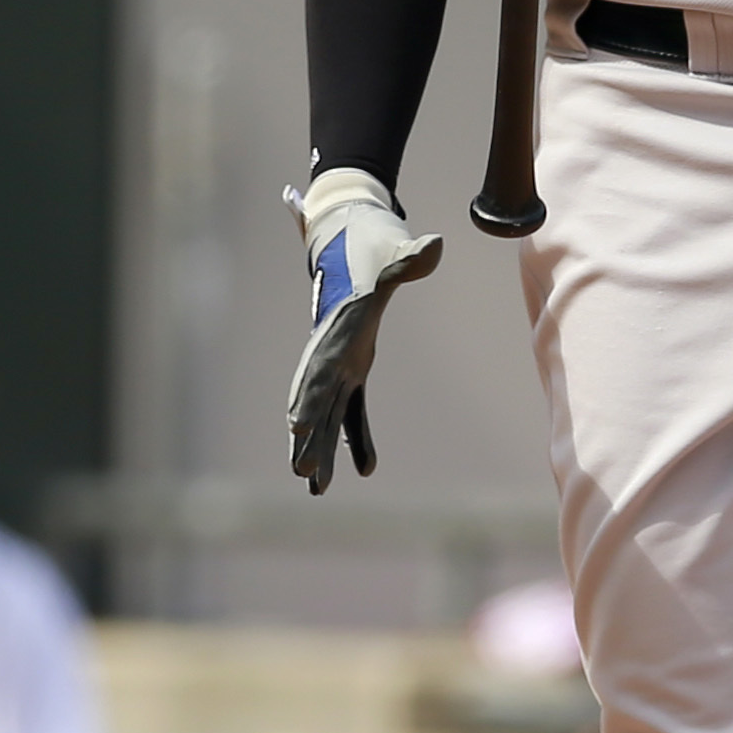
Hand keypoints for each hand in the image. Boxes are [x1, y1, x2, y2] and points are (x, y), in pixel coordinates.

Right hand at [283, 165, 438, 493]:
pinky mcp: (355, 369)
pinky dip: (358, 439)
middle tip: (302, 471)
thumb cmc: (372, 249)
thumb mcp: (391, 254)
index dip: (306, 396)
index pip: (317, 368)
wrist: (355, 244)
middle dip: (308, 436)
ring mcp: (341, 364)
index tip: (296, 424)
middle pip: (315, 401)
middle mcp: (332, 352)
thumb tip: (436, 245)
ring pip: (328, 415)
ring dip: (324, 450)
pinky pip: (353, 410)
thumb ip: (410, 258)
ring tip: (316, 489)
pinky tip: (366, 470)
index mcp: (337, 330)